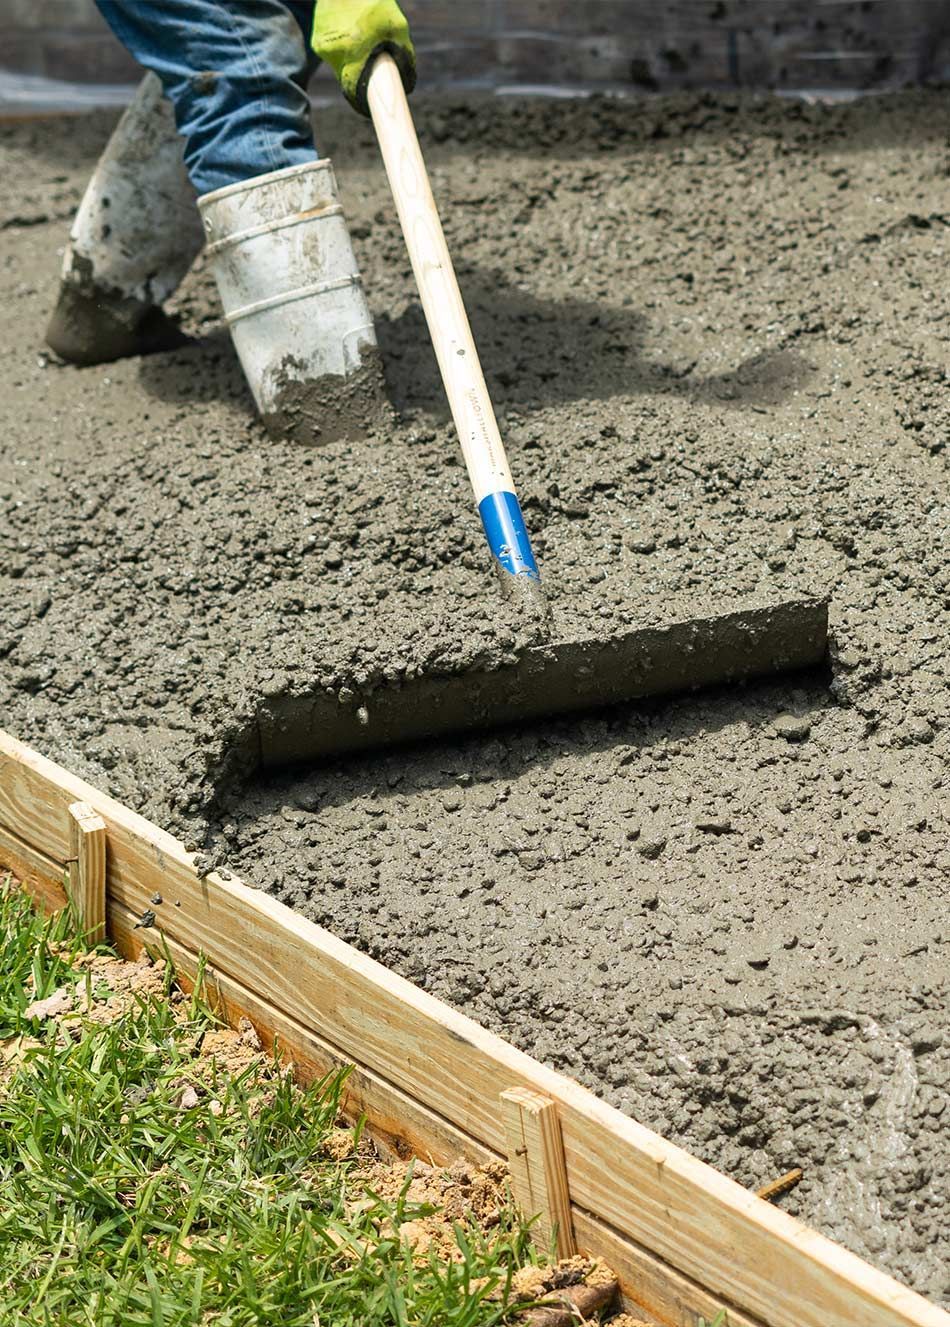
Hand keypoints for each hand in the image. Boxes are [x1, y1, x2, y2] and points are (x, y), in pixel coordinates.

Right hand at [311, 0, 415, 115]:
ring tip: (363, 39)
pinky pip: (335, 55)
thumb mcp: (397, 27)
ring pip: (342, 67)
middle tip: (375, 65)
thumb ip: (405, 57)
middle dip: (362, 76)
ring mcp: (321, 47)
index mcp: (352, 51)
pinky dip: (345, 50)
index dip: (361, 105)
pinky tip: (351, 32)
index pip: (353, 92)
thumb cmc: (374, 3)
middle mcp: (333, 52)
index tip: (369, 113)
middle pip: (349, 79)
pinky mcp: (316, 41)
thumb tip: (408, 86)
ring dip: (354, 60)